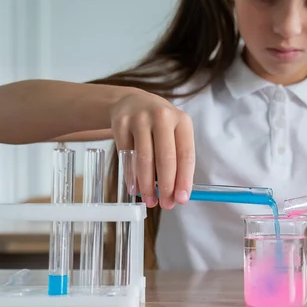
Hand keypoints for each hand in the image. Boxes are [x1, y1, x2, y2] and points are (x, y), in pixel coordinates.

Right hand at [109, 89, 194, 209]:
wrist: (132, 102)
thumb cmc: (159, 124)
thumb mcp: (174, 132)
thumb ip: (178, 159)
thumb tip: (177, 193)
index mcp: (182, 120)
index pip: (186, 154)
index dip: (184, 179)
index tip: (182, 198)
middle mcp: (161, 117)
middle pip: (165, 158)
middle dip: (166, 186)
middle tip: (166, 204)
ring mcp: (139, 119)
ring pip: (144, 159)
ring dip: (147, 185)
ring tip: (150, 201)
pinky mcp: (120, 124)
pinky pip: (127, 157)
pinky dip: (132, 176)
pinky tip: (135, 188)